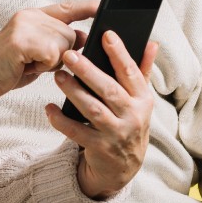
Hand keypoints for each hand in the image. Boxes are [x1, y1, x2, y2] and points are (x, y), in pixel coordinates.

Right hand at [0, 0, 94, 107]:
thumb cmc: (8, 68)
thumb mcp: (38, 53)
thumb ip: (58, 42)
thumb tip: (84, 36)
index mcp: (34, 16)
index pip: (67, 8)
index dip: (87, 7)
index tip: (103, 5)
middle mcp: (30, 16)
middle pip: (71, 34)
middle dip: (61, 55)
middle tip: (36, 61)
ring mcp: (25, 25)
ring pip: (64, 45)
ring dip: (51, 62)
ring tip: (30, 63)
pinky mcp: (22, 39)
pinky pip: (52, 54)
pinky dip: (43, 67)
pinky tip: (26, 66)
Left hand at [44, 32, 158, 199]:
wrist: (123, 167)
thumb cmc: (128, 123)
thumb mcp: (140, 100)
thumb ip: (143, 71)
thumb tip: (152, 43)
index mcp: (143, 100)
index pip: (131, 73)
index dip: (120, 53)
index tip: (106, 34)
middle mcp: (132, 117)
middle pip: (109, 90)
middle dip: (89, 71)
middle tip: (70, 55)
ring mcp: (116, 134)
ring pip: (93, 110)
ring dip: (74, 92)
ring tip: (59, 76)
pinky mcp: (99, 148)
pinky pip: (77, 132)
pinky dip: (62, 121)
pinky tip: (49, 108)